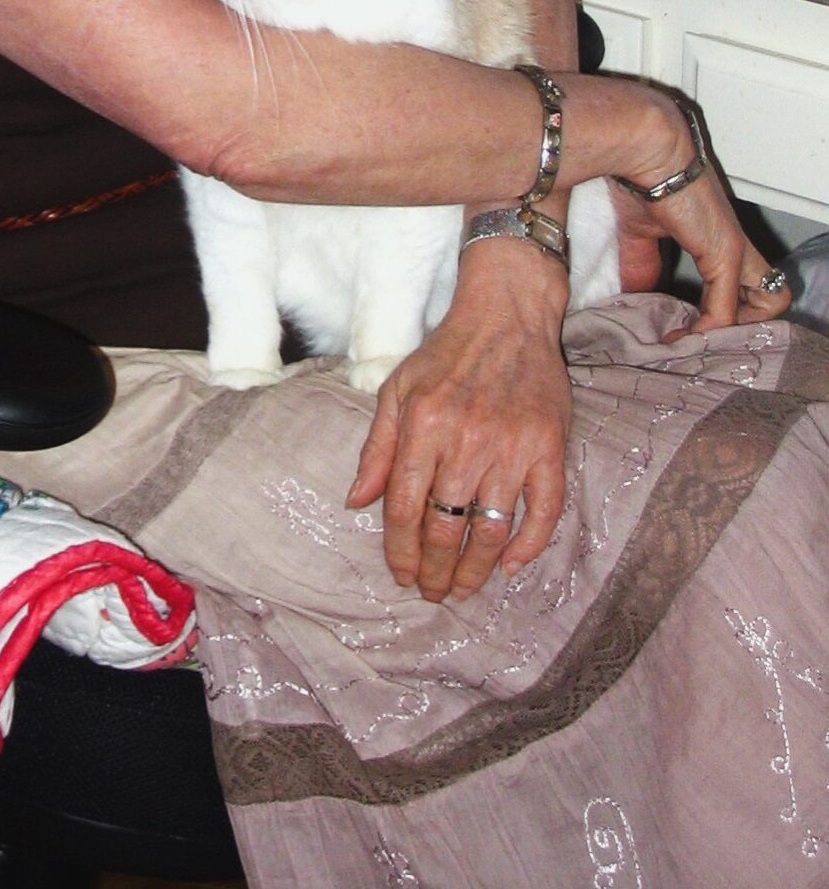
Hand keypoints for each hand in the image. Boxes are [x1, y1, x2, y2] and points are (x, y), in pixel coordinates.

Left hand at [345, 238, 570, 601]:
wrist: (508, 314)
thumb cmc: (447, 353)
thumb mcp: (398, 389)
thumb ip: (378, 449)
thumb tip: (357, 503)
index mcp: (424, 425)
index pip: (405, 507)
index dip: (399, 551)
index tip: (400, 576)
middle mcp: (468, 439)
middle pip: (446, 528)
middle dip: (434, 571)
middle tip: (431, 593)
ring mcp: (513, 446)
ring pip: (491, 531)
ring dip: (475, 570)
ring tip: (462, 588)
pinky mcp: (550, 448)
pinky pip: (543, 513)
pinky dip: (528, 547)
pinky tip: (510, 566)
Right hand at [612, 89, 792, 331]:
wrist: (645, 149)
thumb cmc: (639, 177)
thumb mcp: (639, 232)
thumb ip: (641, 264)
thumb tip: (630, 297)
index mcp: (719, 236)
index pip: (746, 284)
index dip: (726, 311)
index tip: (688, 326)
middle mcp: (737, 245)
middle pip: (772, 296)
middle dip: (741, 326)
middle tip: (704, 340)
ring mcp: (736, 250)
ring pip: (770, 304)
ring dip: (734, 332)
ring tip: (697, 343)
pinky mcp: (725, 255)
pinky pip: (726, 310)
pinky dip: (706, 331)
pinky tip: (680, 336)